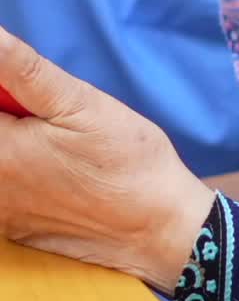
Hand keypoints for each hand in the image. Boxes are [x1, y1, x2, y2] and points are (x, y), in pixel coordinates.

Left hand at [0, 27, 213, 294]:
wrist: (160, 227)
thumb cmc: (126, 160)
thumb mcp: (80, 102)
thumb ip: (22, 68)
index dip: (6, 91)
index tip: (28, 91)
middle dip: (13, 113)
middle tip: (48, 116)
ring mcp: (2, 215)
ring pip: (0, 164)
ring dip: (18, 141)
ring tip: (57, 144)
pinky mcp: (17, 232)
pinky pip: (6, 192)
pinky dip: (21, 173)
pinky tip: (59, 171)